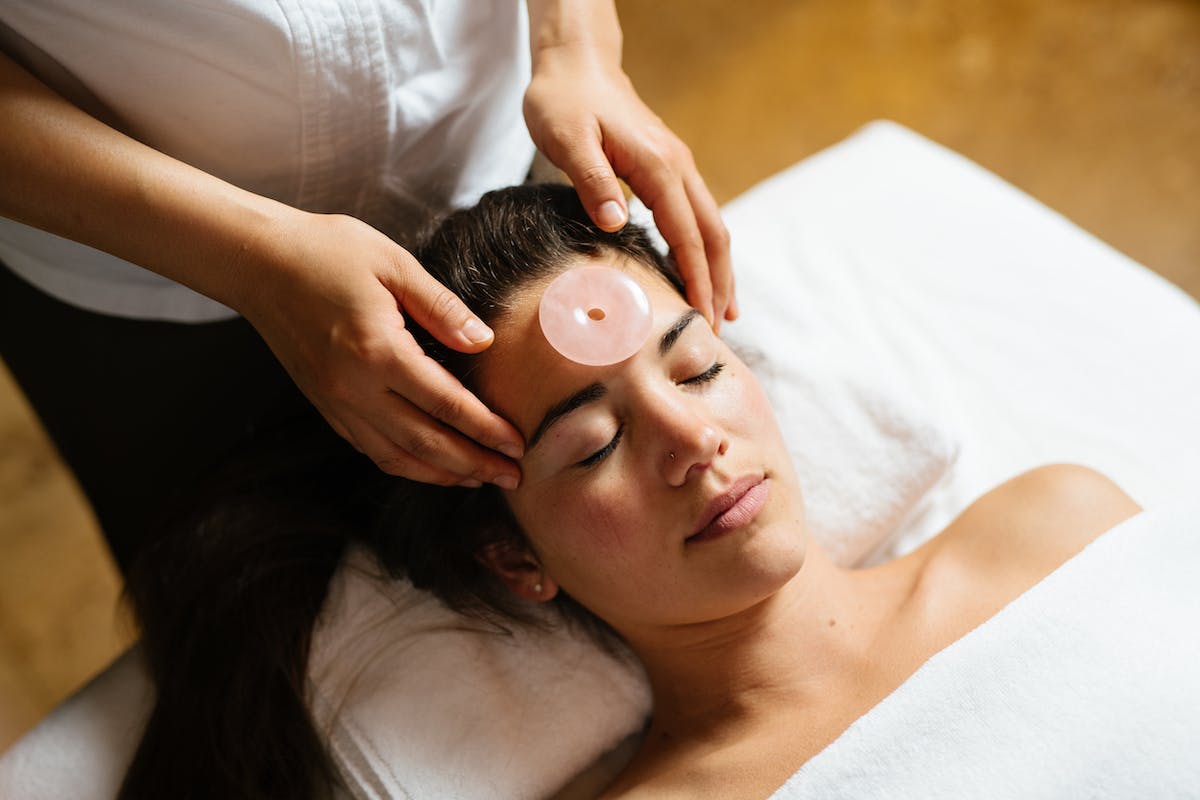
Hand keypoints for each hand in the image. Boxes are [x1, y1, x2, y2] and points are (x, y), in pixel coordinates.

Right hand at [237, 210, 523, 487]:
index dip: (487, 429)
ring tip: (479, 480)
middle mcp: (354, 388)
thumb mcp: (394, 264)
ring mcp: (335, 402)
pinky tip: (431, 465)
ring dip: (441, 474)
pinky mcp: (323, 405)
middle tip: (514, 477)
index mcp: (378, 351)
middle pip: (426, 443)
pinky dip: (405, 464)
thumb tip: (484, 342)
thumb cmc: (328, 251)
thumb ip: (442, 307)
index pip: (446, 404)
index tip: (520, 445)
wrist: (256, 262)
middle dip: (475, 465)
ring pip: (396, 456)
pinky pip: (369, 448)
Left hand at [523, 50, 735, 329]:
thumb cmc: (563, 100)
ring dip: (719, 269)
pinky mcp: (667, 168)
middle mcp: (678, 167)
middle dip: (719, 283)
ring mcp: (677, 166)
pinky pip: (697, 215)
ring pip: (710, 225)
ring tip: (721, 311)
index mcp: (658, 166)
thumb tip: (617, 225)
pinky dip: (704, 249)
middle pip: (713, 234)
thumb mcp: (567, 139)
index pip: (687, 234)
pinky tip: (699, 271)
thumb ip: (592, 182)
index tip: (701, 318)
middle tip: (718, 329)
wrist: (576, 63)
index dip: (696, 279)